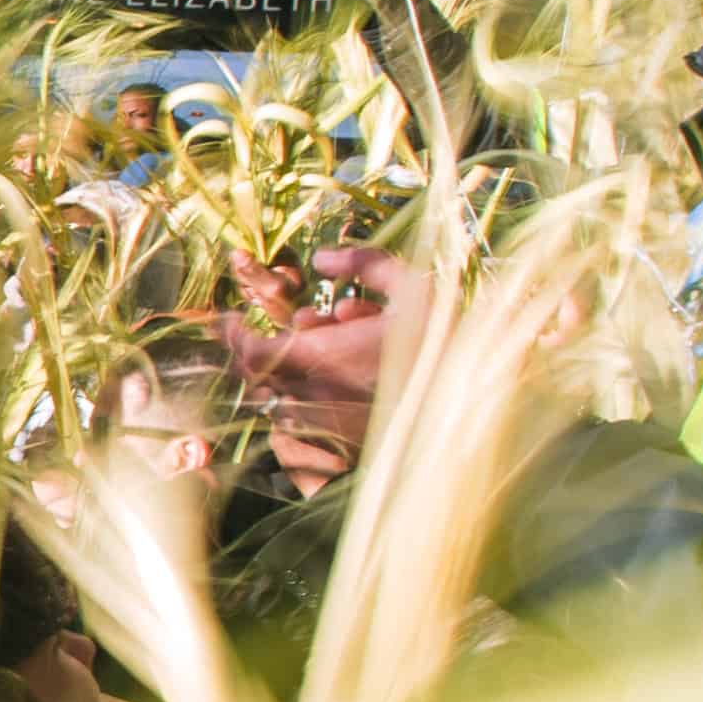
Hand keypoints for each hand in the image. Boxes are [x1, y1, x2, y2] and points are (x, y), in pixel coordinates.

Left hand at [221, 244, 424, 443]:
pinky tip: (340, 382)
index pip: (248, 352)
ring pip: (277, 400)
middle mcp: (314, 394)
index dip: (232, 335)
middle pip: (258, 377)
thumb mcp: (413, 288)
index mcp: (322, 356)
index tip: (230, 318)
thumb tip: (322, 257)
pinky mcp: (338, 445)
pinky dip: (303, 400)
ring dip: (287, 374)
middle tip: (300, 327)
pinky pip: (299, 424)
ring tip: (333, 349)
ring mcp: (324, 424)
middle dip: (268, 348)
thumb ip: (365, 264)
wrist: (472, 402)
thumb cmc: (442, 342)